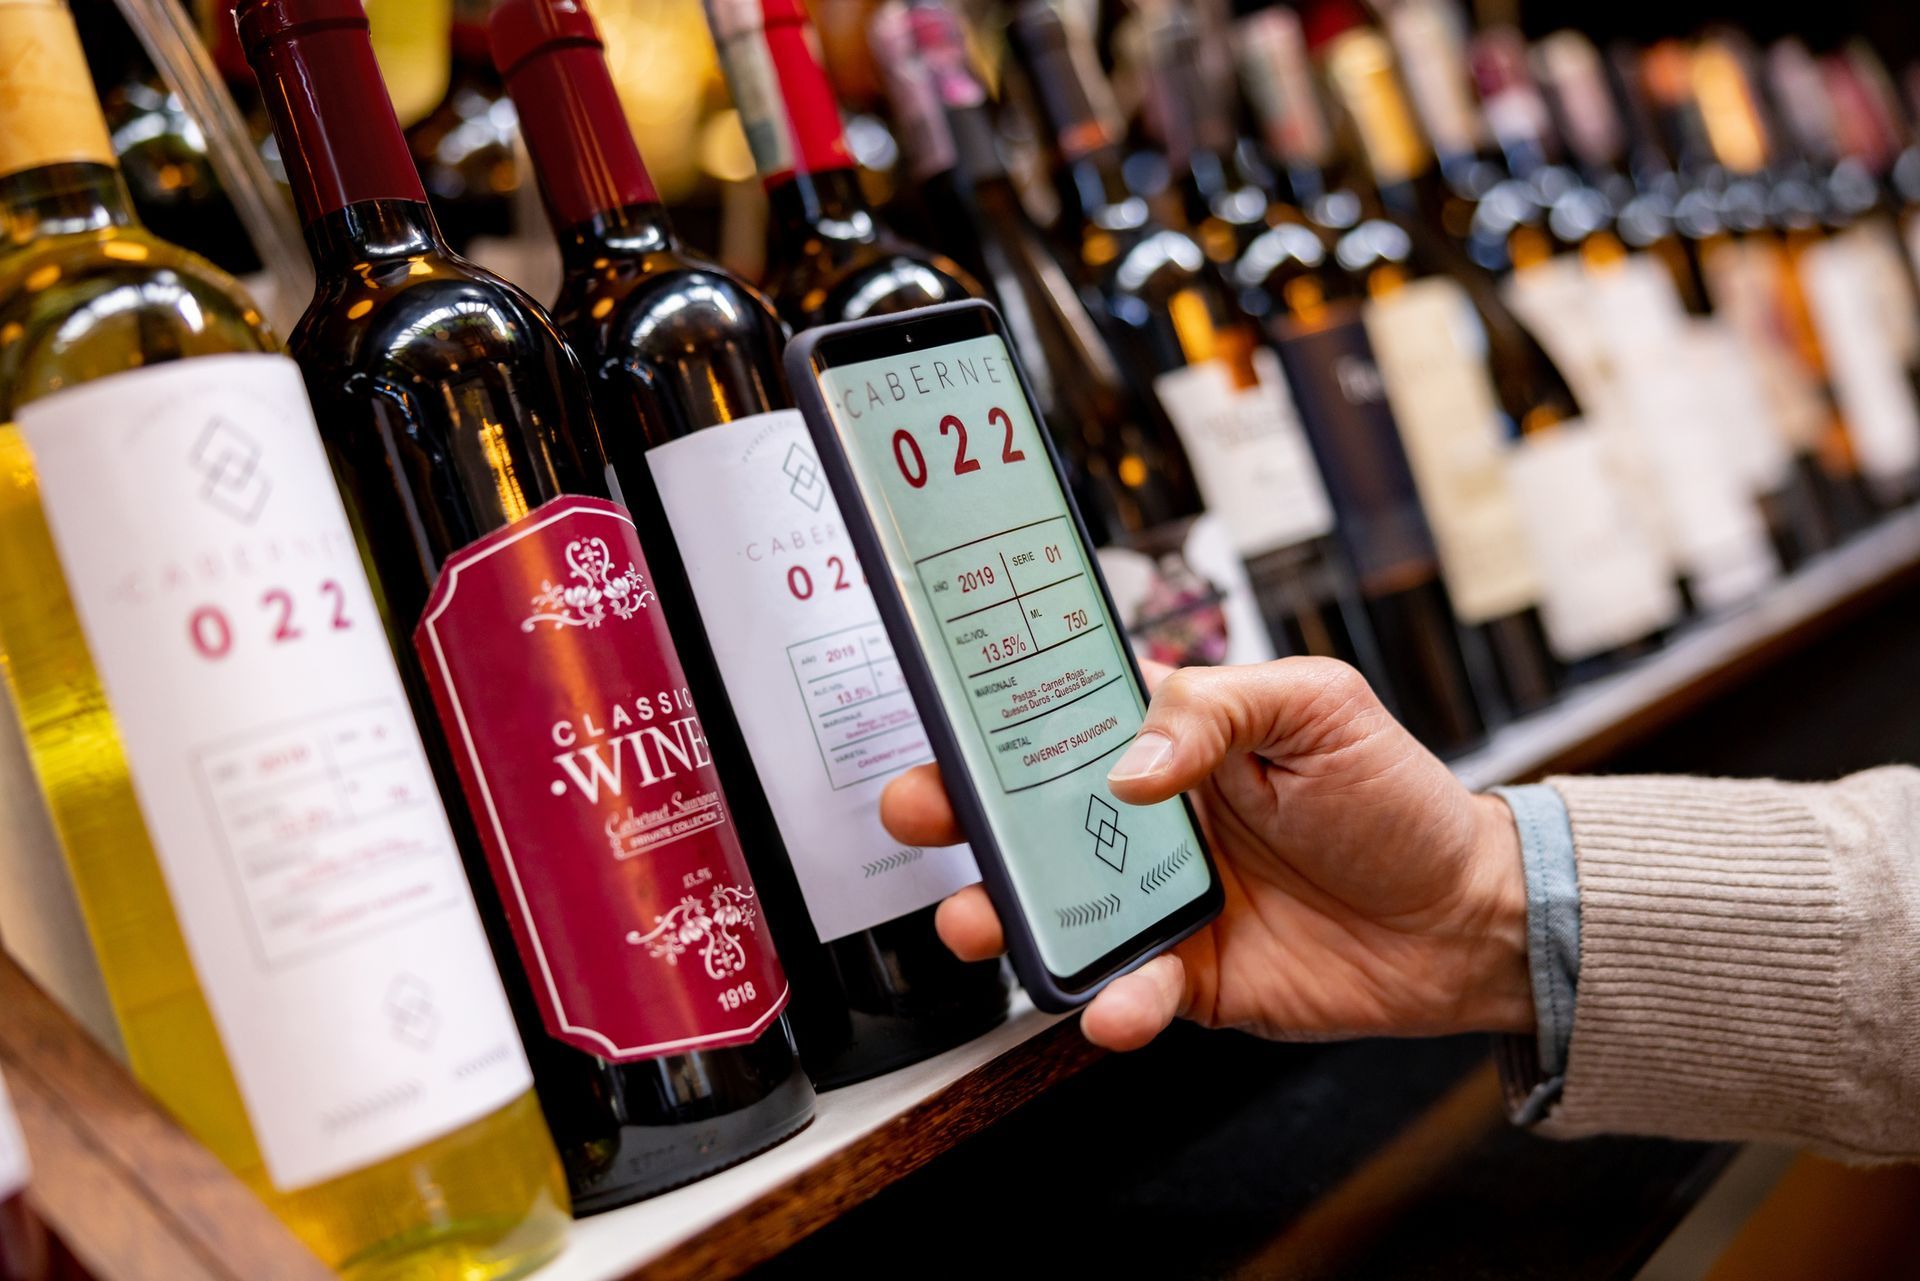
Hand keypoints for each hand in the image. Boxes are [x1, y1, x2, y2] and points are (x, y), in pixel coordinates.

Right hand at [880, 658, 1531, 1051]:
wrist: (1466, 918)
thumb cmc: (1397, 799)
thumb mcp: (1318, 707)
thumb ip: (1216, 710)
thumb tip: (1128, 765)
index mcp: (1172, 742)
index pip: (1061, 718)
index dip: (996, 716)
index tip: (945, 712)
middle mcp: (1149, 822)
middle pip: (1026, 816)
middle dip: (957, 813)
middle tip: (918, 810)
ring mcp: (1161, 903)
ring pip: (1052, 910)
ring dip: (1001, 916)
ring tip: (979, 921)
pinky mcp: (1188, 978)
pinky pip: (1128, 991)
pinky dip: (1112, 1002)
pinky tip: (1119, 1000)